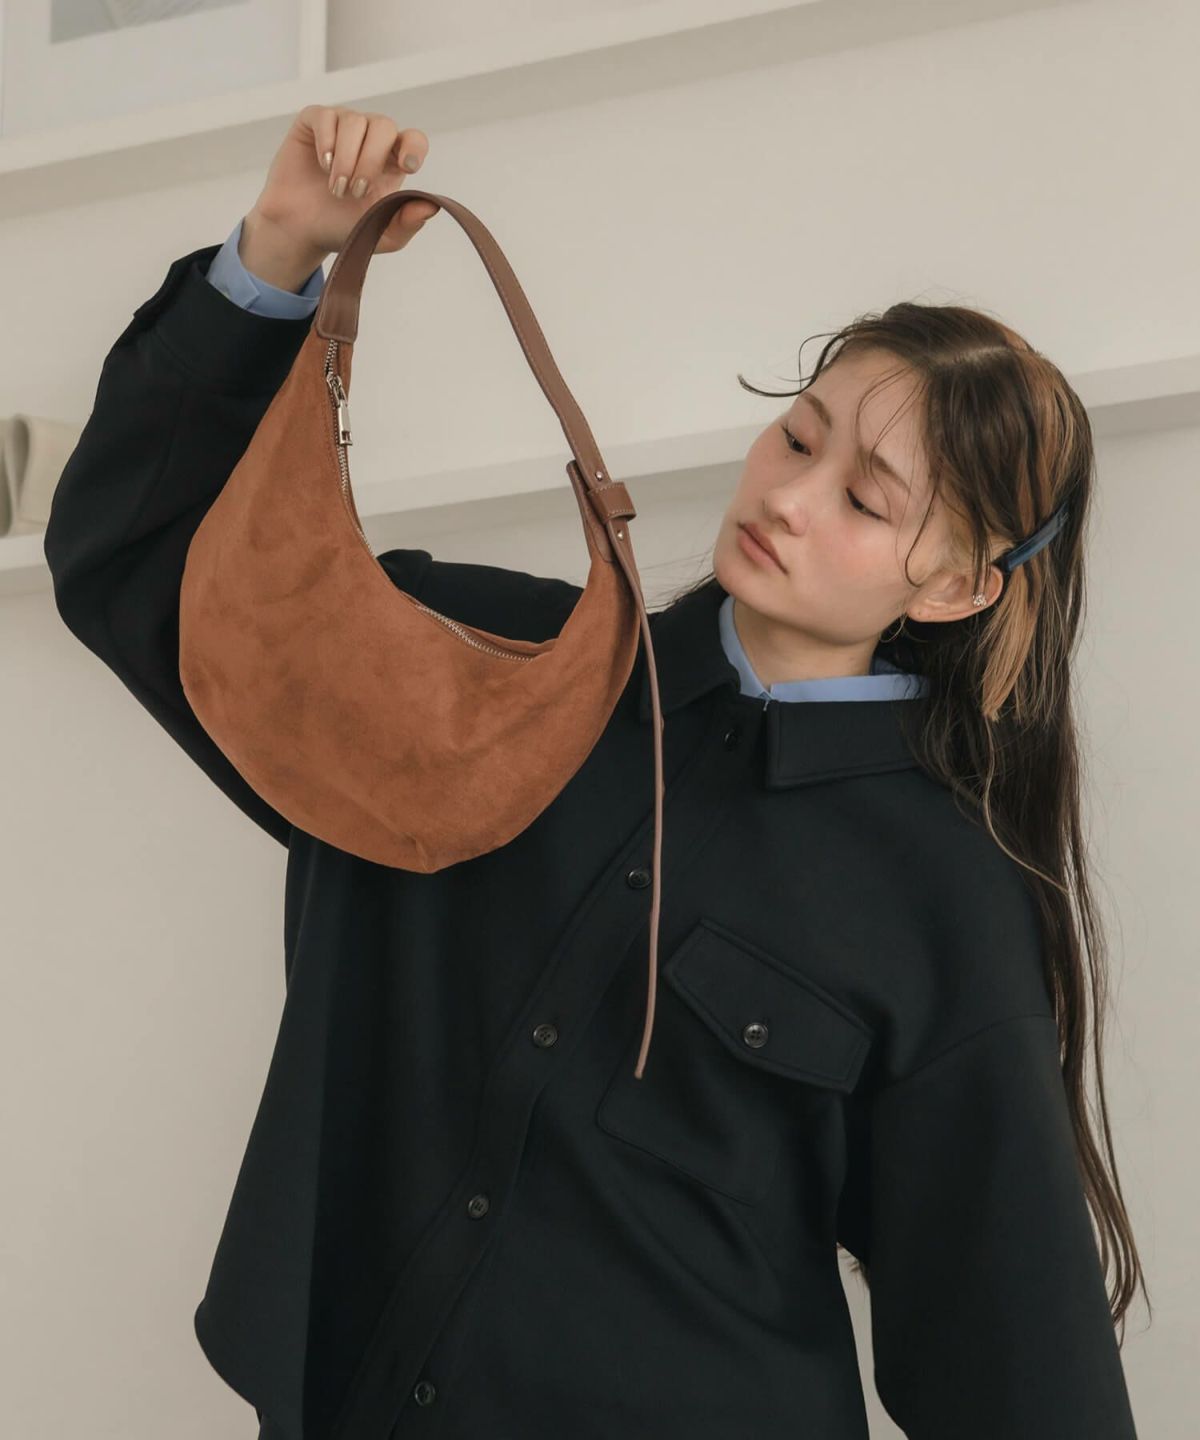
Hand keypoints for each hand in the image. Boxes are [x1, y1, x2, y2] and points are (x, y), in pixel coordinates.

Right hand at [241, 105, 439, 285]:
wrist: (301, 229)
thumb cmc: (341, 227)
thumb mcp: (379, 235)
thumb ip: (406, 223)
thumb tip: (431, 207)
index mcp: (391, 161)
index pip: (413, 139)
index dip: (413, 147)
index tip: (406, 167)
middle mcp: (369, 138)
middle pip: (383, 126)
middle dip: (371, 160)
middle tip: (357, 192)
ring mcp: (342, 126)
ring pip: (354, 122)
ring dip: (347, 158)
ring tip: (337, 188)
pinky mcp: (314, 122)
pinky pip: (326, 117)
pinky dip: (326, 142)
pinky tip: (323, 165)